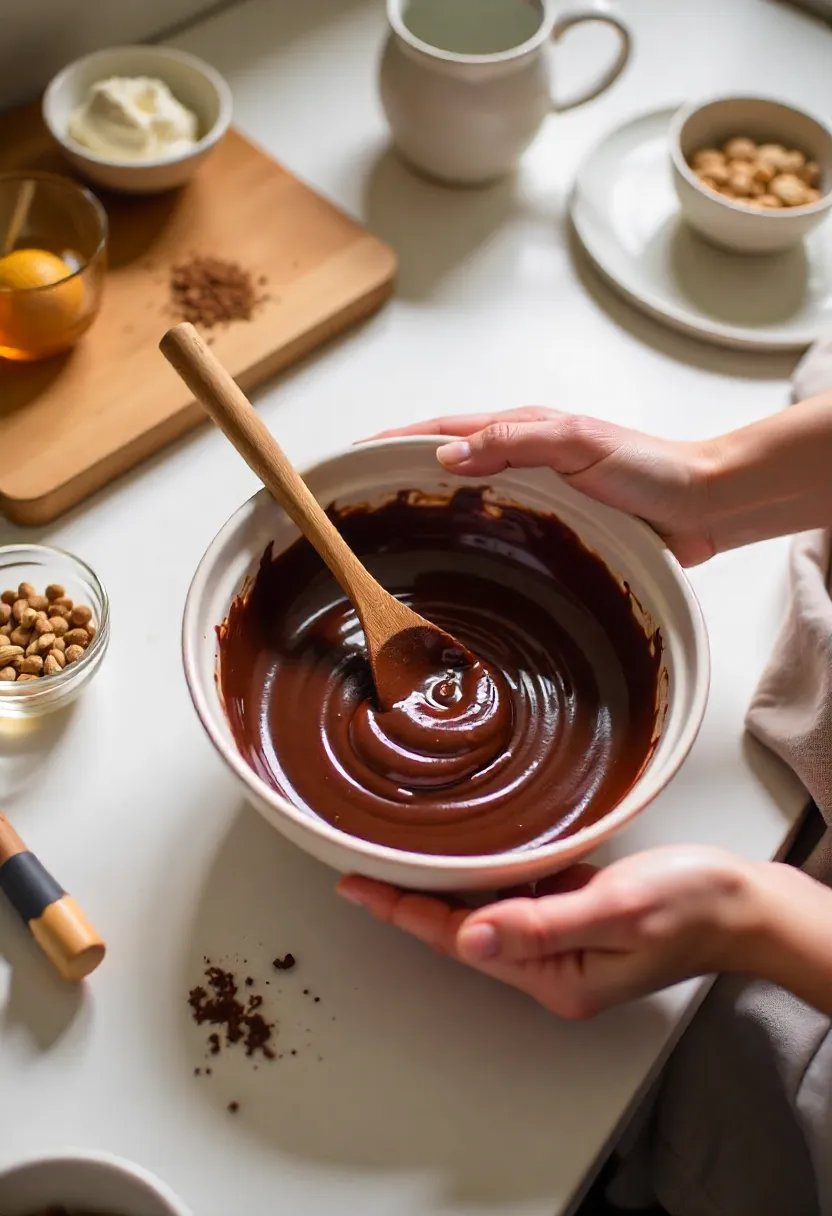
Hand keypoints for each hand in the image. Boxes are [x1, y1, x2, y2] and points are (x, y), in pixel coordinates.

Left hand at [337, 846, 762, 1017]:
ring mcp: (564, 940)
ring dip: (443, 887)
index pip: (460, 942)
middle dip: (411, 902)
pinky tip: (466, 854)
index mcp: (556, 976)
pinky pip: (517, 896)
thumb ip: (542, 924)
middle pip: (463, 930)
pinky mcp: (577, 913)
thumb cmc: (693, 904)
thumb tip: (470, 935)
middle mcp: (552, 965)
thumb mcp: (617, 909)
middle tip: (362, 867)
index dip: (405, 913)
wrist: (743, 901)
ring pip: (485, 911)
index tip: (357, 888)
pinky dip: (485, 876)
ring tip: (397, 858)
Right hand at [374, 407, 717, 565]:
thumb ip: (515, 441)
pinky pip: (494, 528)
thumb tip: (446, 456)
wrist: (701, 505)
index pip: (440, 432)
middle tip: (353, 498)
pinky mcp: (550, 526)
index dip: (392, 442)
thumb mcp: (579, 442)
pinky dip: (463, 535)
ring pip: (464, 499)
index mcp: (522, 430)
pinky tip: (450, 556)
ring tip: (383, 529)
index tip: (350, 456)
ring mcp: (533, 494)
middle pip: (443, 464)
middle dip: (395, 473)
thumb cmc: (651, 469)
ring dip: (425, 506)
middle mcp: (521, 459)